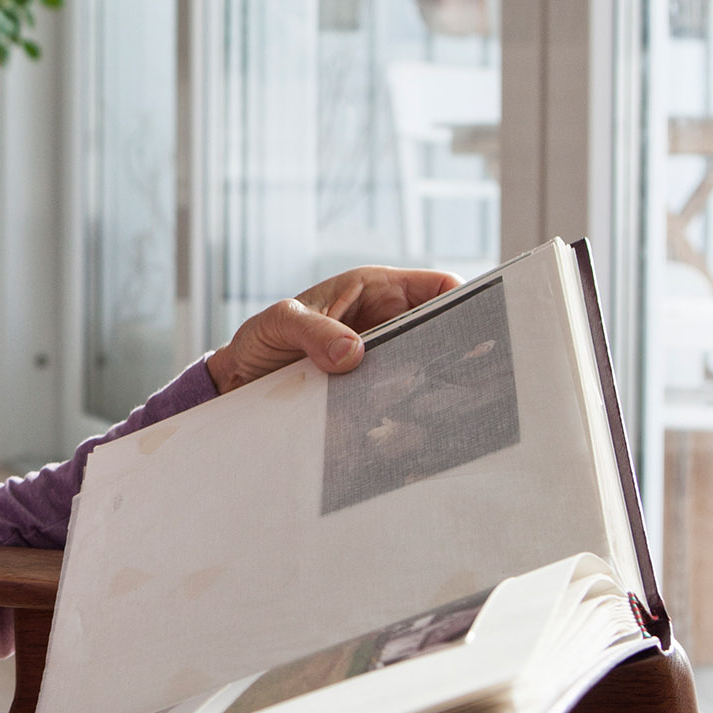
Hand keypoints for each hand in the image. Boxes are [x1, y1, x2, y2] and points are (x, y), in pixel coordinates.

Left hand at [205, 265, 461, 393]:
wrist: (236, 383)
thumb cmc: (258, 340)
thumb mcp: (278, 324)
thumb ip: (312, 332)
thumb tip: (353, 352)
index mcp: (374, 289)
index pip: (439, 286)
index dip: (465, 301)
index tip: (476, 329)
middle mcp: (386, 322)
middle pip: (442, 331)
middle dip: (456, 350)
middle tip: (467, 377)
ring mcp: (381, 358)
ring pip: (426, 368)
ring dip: (433, 385)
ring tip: (440, 407)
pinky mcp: (371, 389)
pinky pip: (402, 397)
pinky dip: (408, 409)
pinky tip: (410, 427)